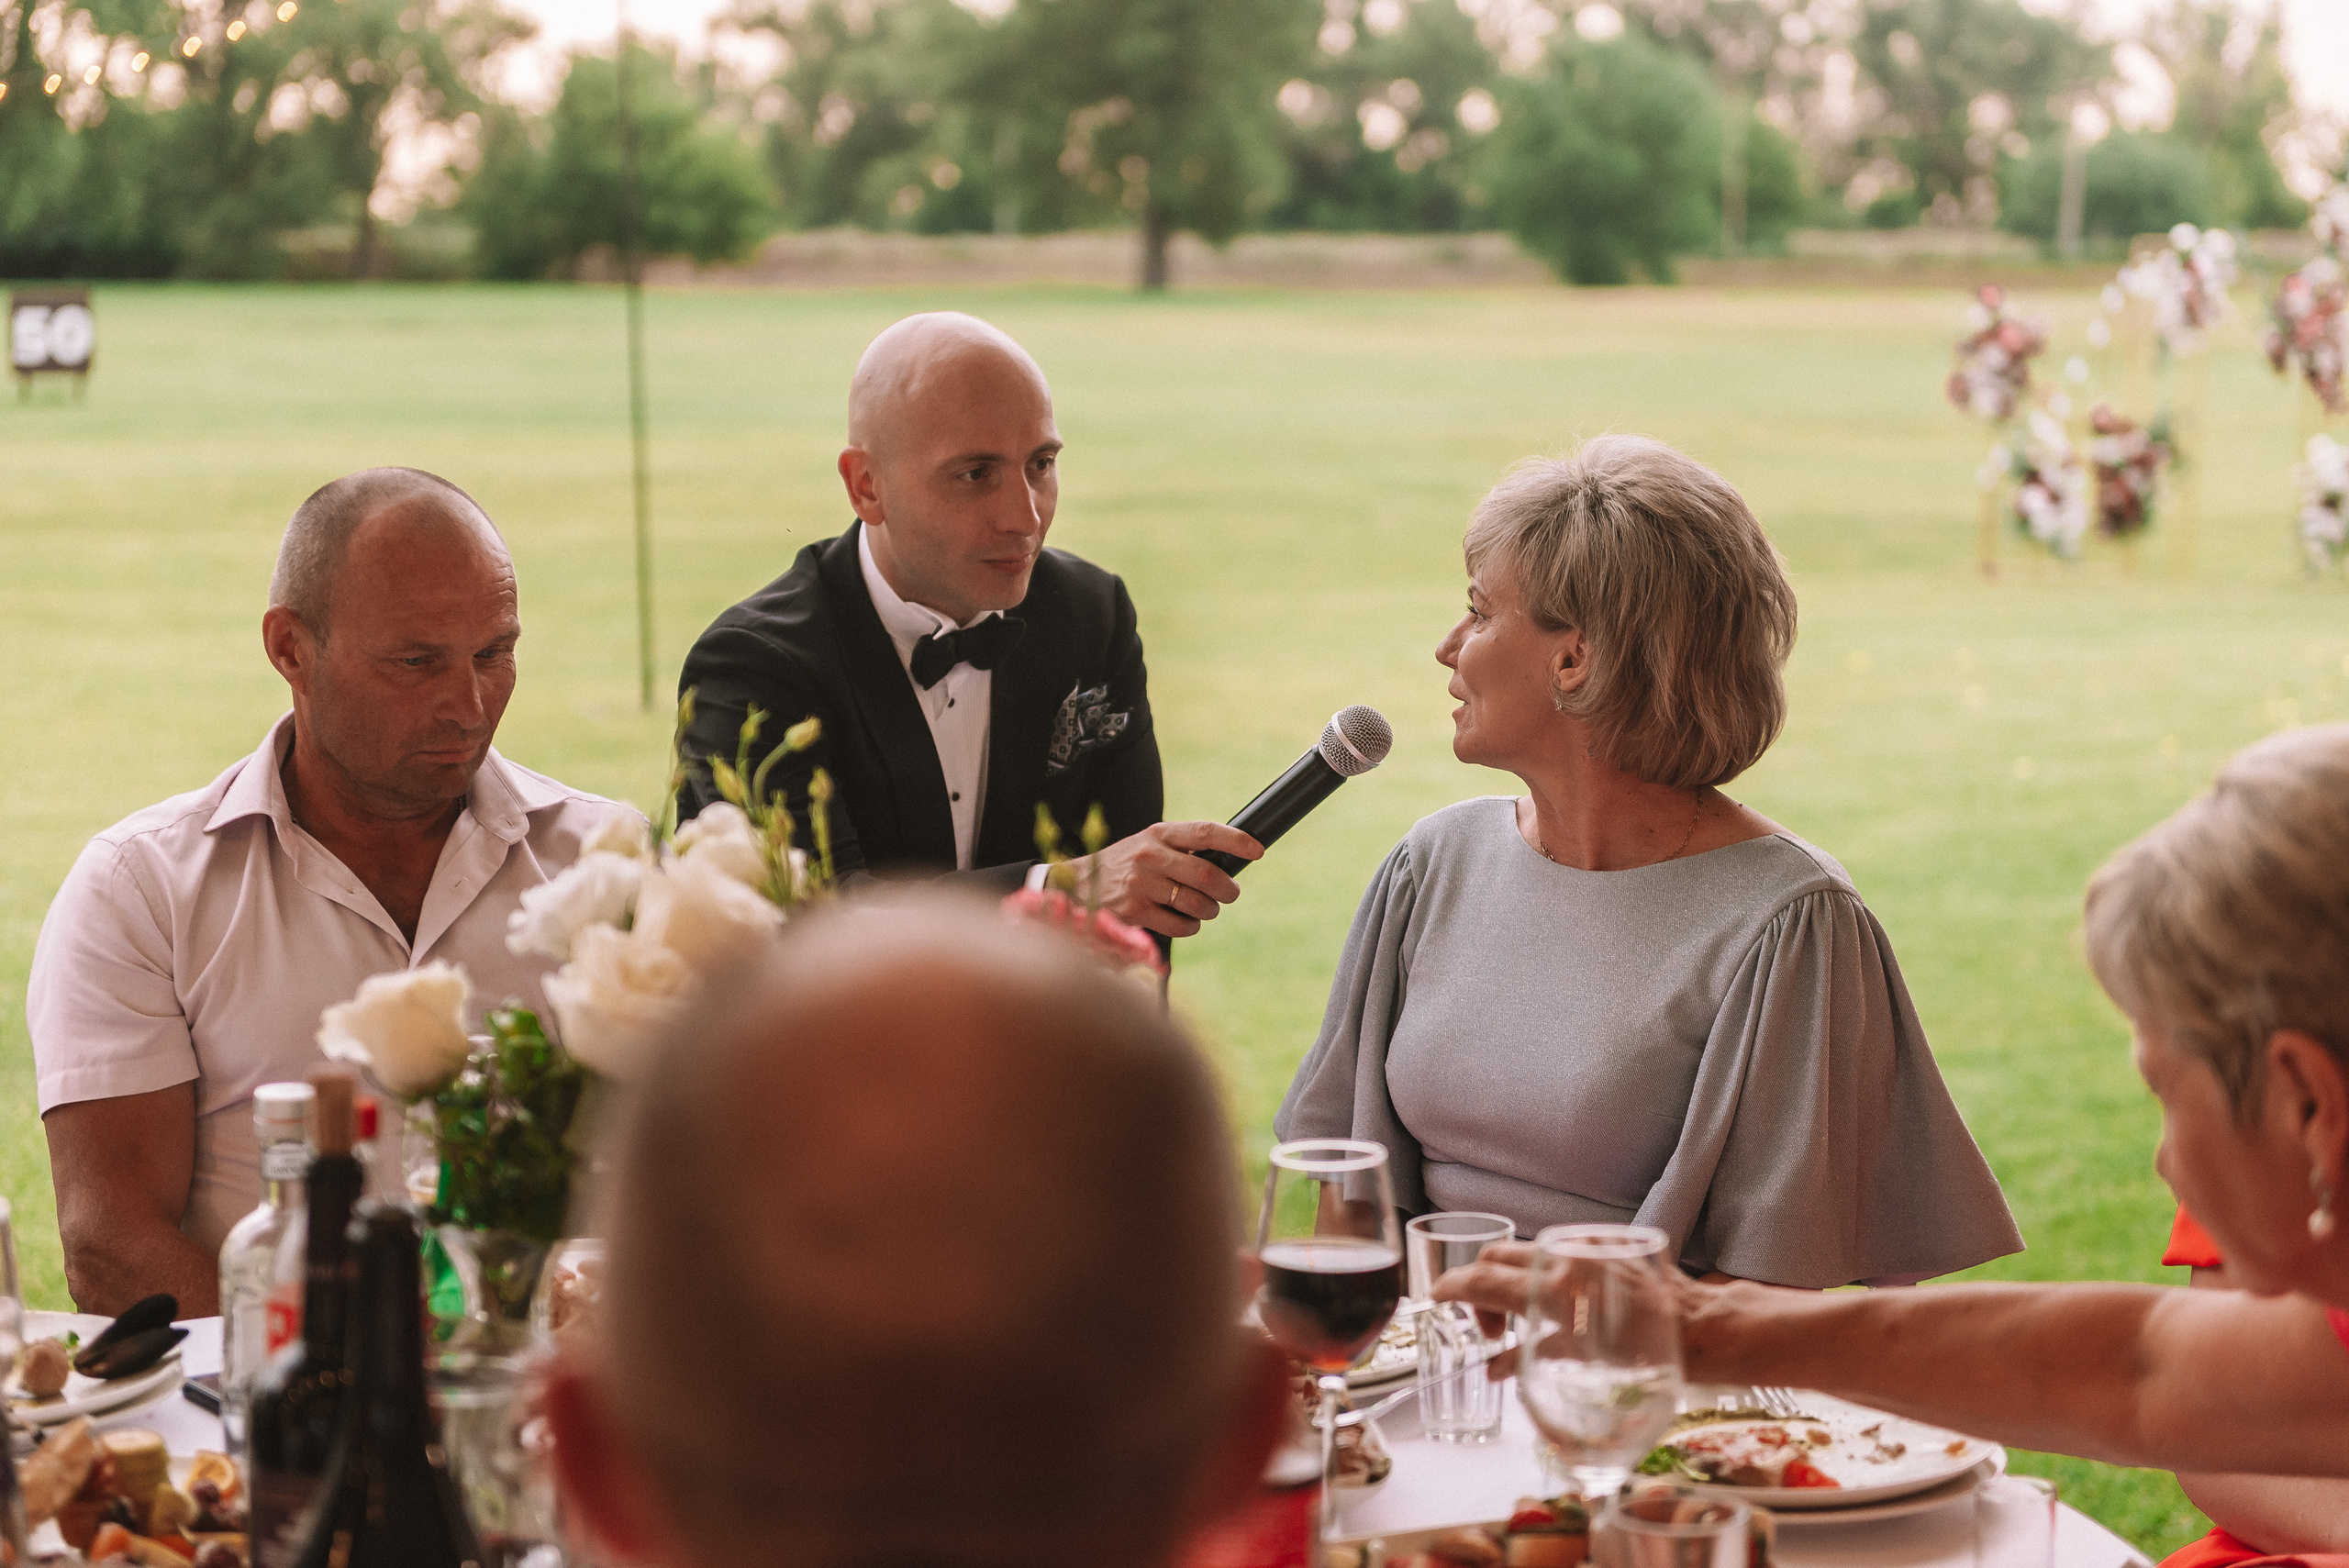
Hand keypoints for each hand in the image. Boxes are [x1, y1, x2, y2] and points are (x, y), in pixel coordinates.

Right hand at [1059, 821, 1261, 937]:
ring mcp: (1141, 884)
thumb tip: (1230, 861)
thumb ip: (1183, 849)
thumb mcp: (1150, 843)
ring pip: (1197, 903)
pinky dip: (1190, 926)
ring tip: (1205, 910)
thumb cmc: (1127, 864)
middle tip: (1229, 893)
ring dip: (1210, 911)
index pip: (1204, 832)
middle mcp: (1150, 856)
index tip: (1257, 851)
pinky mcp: (1135, 911)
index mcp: (1159, 833)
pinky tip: (1184, 921)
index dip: (1236, 841)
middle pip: (1207, 874)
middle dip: (1228, 889)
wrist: (1080, 883)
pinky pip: (1180, 925)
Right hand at [1432, 1242, 1721, 1377]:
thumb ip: (1530, 1358)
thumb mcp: (1583, 1364)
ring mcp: (1585, 1247)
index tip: (1436, 1297)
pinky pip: (1558, 1248)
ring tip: (1524, 1315)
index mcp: (1554, 1290)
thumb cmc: (1650, 1356)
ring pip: (1526, 1249)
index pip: (1482, 1280)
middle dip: (1479, 1286)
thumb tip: (1494, 1368)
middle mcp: (1565, 1260)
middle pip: (1496, 1256)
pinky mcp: (1605, 1241)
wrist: (1704, 1328)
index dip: (1452, 1287)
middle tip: (1489, 1325)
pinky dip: (1543, 1269)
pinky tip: (1560, 1297)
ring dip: (1511, 1277)